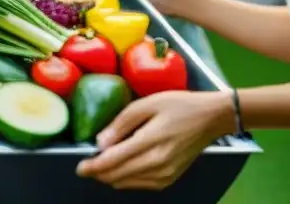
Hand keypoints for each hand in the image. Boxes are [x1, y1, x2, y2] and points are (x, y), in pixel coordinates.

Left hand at [76, 90, 233, 189]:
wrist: (210, 118)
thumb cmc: (177, 105)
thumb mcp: (145, 104)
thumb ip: (120, 124)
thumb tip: (99, 143)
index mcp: (150, 143)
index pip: (113, 162)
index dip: (92, 167)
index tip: (79, 167)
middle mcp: (157, 164)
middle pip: (117, 176)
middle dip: (98, 173)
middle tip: (86, 163)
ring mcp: (165, 175)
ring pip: (127, 183)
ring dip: (111, 176)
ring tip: (102, 162)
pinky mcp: (170, 179)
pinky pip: (140, 185)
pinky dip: (126, 178)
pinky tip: (122, 166)